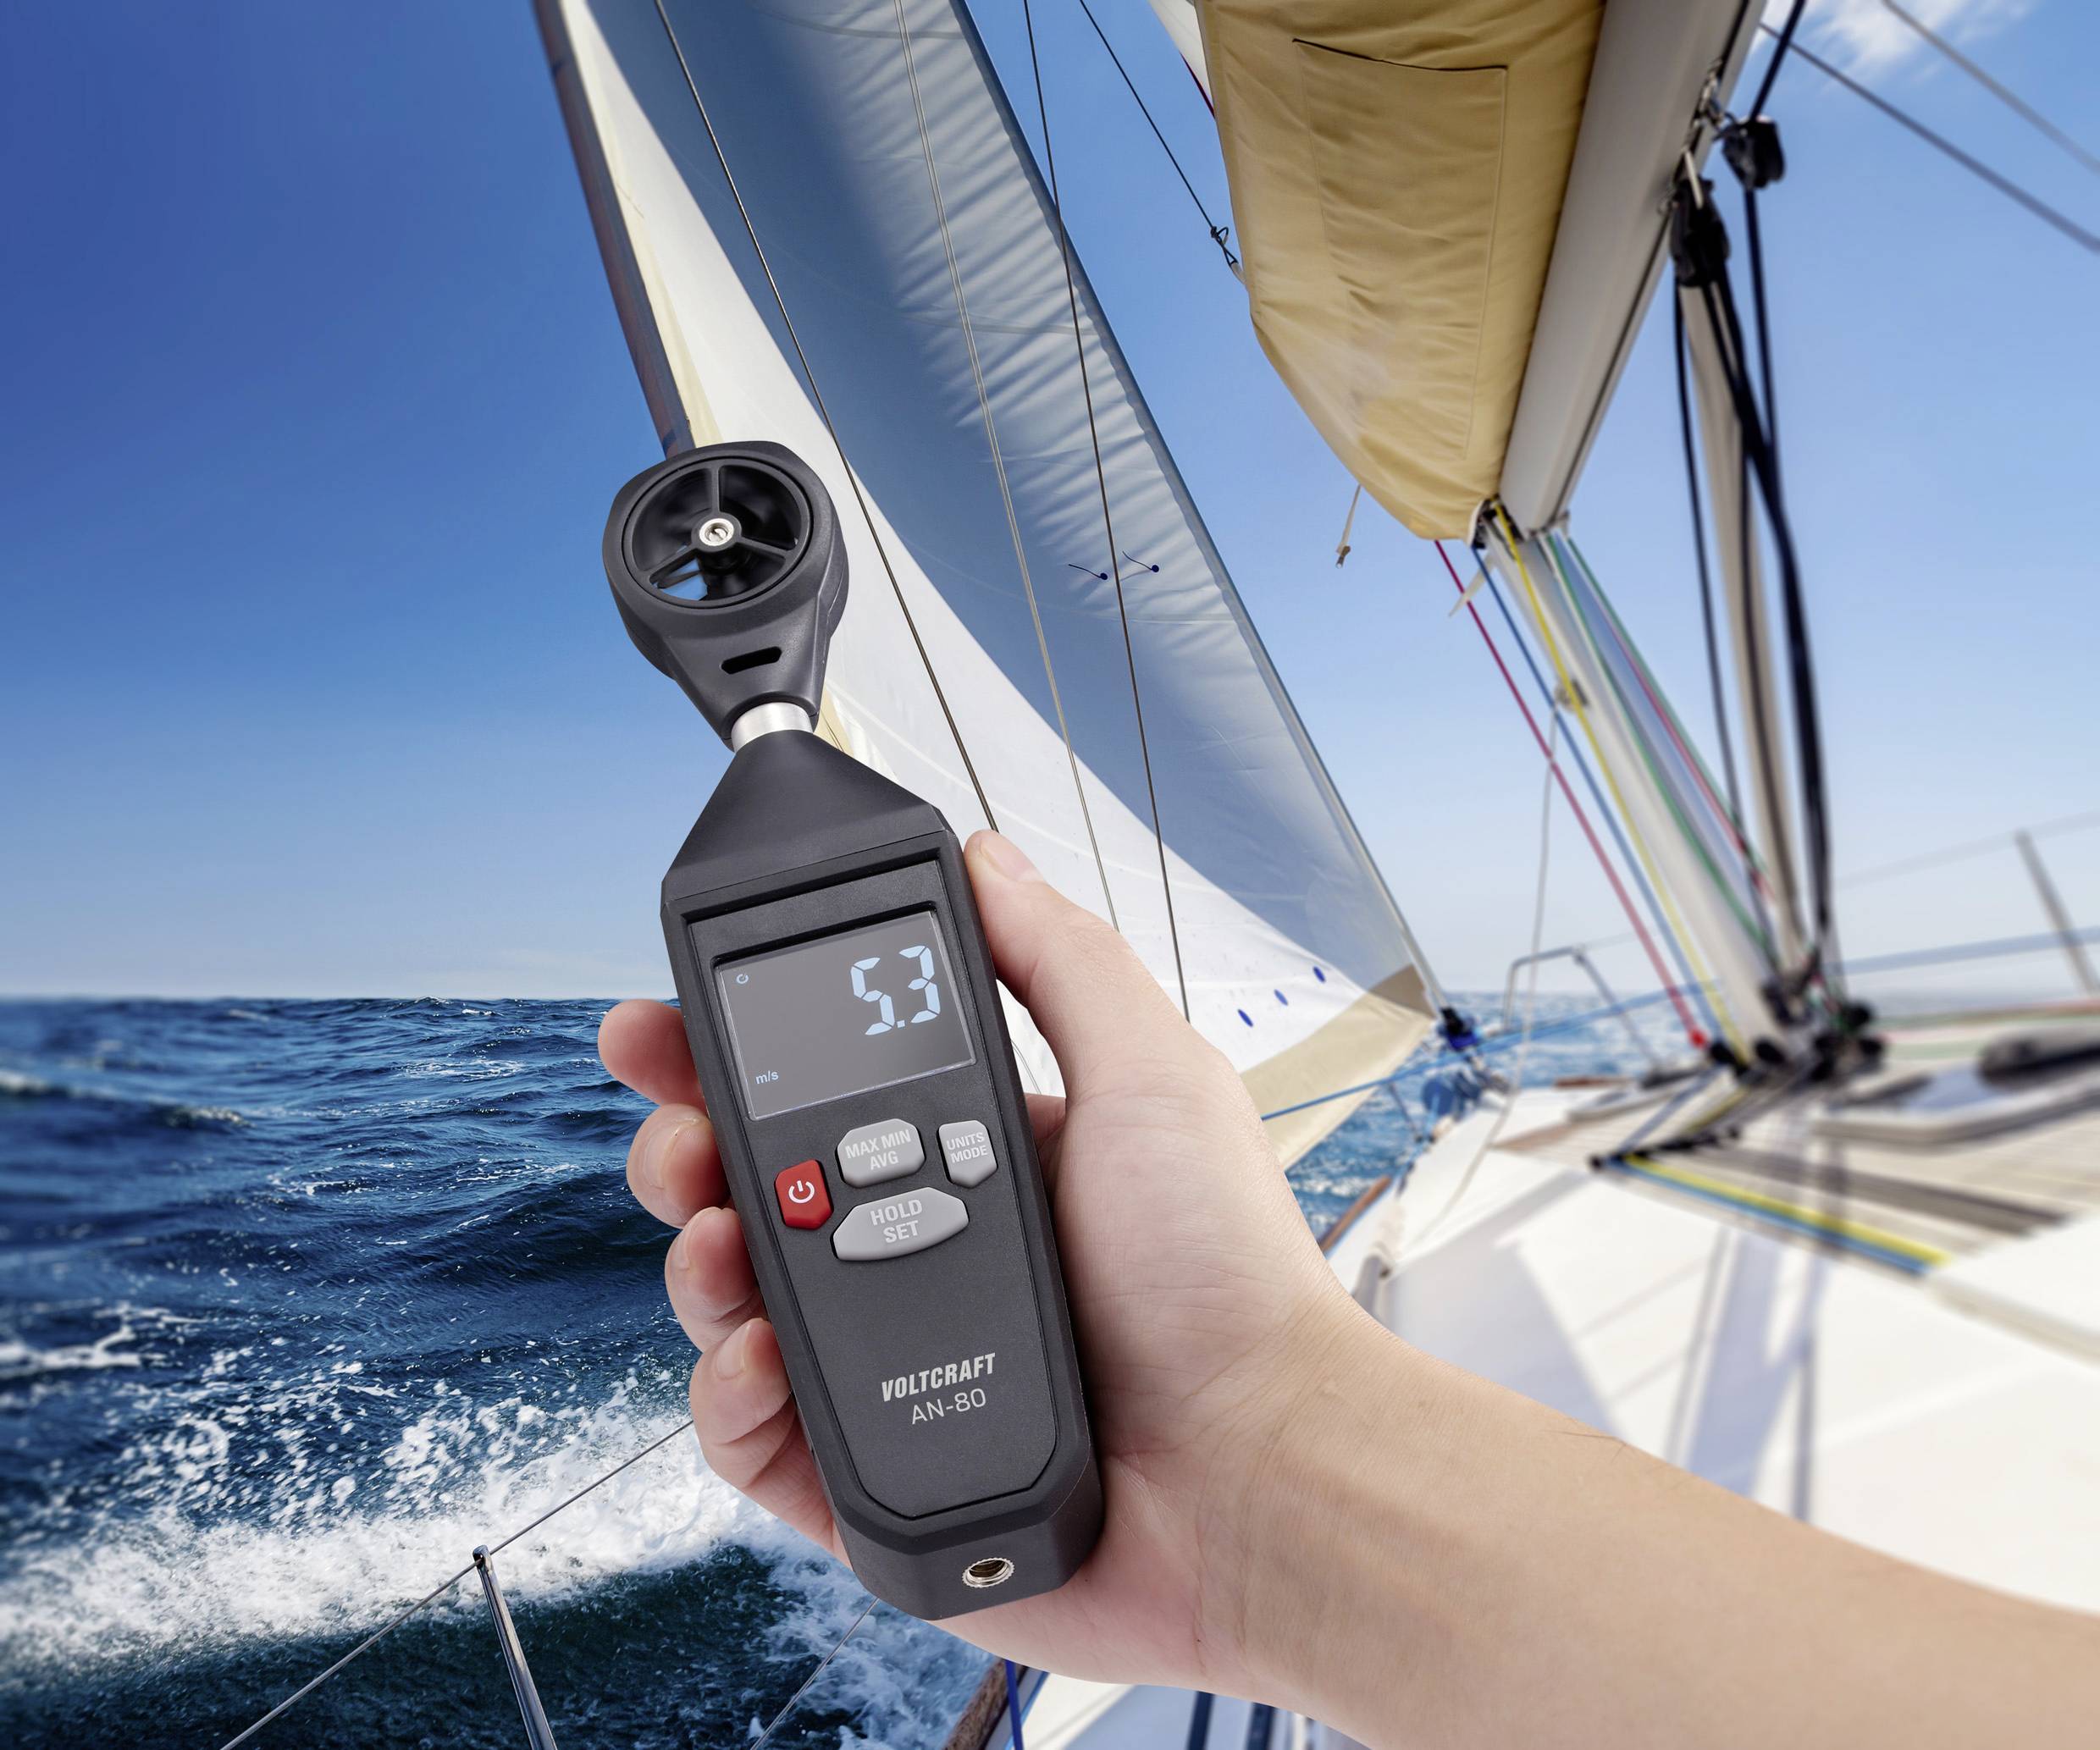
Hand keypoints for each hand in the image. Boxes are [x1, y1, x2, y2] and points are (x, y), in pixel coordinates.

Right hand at [600, 828, 1362, 1690]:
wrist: (1256, 1464)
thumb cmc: (1226, 1277)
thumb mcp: (1151, 1076)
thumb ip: (1061, 962)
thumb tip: (989, 858)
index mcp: (976, 1156)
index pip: (822, 1091)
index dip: (732, 1054)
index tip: (664, 1021)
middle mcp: (922, 1252)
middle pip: (750, 1191)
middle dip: (686, 1149)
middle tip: (681, 1137)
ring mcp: (890, 1361)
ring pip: (734, 1304)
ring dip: (696, 1261)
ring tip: (716, 1239)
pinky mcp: (870, 1472)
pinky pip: (755, 1435)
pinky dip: (729, 1395)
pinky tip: (757, 1357)